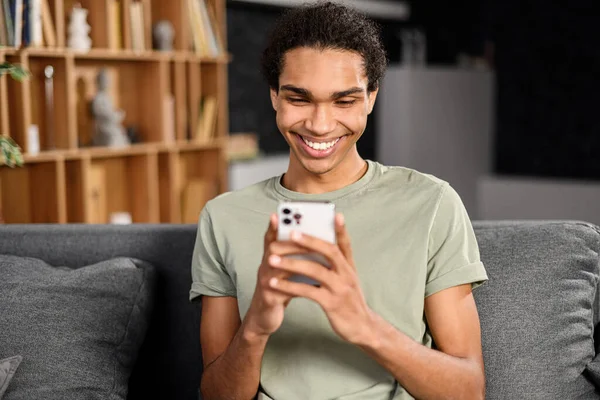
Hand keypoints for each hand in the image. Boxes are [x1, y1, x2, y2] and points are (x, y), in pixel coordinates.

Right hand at [243, 213, 308, 337]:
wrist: (265, 318)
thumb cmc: (281, 290)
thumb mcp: (289, 271)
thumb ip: (299, 257)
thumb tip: (319, 240)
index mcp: (271, 259)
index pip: (271, 238)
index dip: (274, 226)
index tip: (278, 213)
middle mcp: (265, 267)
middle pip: (273, 249)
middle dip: (290, 241)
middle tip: (305, 236)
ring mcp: (265, 283)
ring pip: (276, 268)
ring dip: (293, 261)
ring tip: (312, 259)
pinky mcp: (268, 299)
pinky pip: (280, 290)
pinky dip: (295, 287)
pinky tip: (311, 286)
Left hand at [267, 214, 375, 344]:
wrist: (362, 328)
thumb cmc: (349, 301)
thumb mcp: (347, 280)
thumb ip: (337, 265)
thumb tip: (322, 248)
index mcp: (349, 267)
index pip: (345, 244)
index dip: (341, 229)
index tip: (335, 214)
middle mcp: (347, 274)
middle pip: (329, 251)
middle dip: (309, 240)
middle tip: (290, 232)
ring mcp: (340, 289)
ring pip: (315, 270)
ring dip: (291, 263)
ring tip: (271, 259)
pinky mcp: (331, 304)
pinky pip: (308, 291)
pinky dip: (289, 286)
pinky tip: (274, 283)